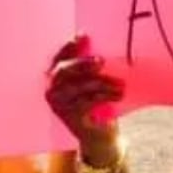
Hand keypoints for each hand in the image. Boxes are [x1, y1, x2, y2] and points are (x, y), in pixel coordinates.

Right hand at [46, 35, 124, 162]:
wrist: (99, 137)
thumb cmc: (96, 104)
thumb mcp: (92, 82)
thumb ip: (91, 65)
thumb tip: (95, 40)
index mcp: (55, 76)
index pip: (59, 57)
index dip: (68, 46)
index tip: (83, 36)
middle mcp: (51, 89)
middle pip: (63, 70)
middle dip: (82, 63)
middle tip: (101, 60)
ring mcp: (58, 103)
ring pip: (79, 86)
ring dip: (102, 83)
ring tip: (121, 84)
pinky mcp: (68, 116)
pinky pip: (87, 101)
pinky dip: (105, 96)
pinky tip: (118, 95)